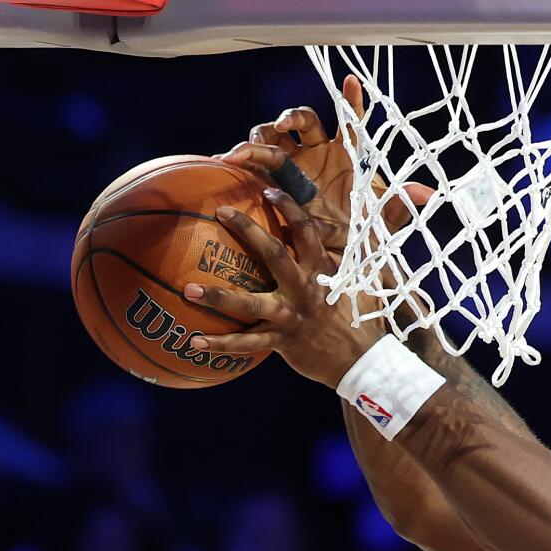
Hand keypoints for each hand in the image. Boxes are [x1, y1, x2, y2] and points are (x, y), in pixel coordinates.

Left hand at [186, 188, 388, 388]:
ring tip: (188, 290)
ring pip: (251, 304)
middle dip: (247, 230)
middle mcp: (305, 289)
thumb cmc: (356, 317)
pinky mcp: (283, 342)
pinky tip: (195, 341)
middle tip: (221, 211)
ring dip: (218, 297)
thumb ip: (342, 256)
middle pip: (274, 254)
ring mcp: (292, 316)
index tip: (266, 190)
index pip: (306, 231)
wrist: (362, 360)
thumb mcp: (357, 281)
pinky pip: (248, 343)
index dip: (288, 208)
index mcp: (322, 270)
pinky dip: (221, 344)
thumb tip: (337, 229)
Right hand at [219, 75, 434, 251]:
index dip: (352, 101)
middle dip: (292, 116)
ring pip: (275, 134)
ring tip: (254, 144)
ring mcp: (292, 164)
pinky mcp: (271, 179)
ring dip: (263, 133)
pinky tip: (231, 158)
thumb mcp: (377, 221)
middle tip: (285, 124)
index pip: (350, 122)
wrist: (328, 258)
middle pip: (303, 120)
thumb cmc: (355, 233)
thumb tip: (429, 194)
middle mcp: (316, 152)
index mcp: (345, 154)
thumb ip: (399, 204)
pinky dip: (243, 156)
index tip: (352, 81)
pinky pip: (255, 160)